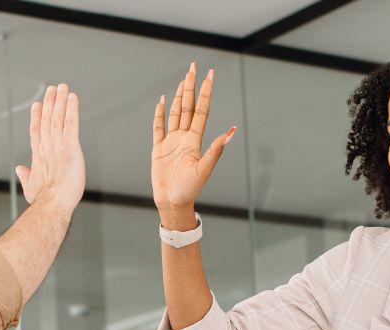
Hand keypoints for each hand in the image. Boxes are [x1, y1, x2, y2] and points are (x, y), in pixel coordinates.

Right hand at [16, 84, 85, 206]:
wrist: (53, 202)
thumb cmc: (43, 199)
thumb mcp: (30, 187)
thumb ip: (25, 176)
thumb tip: (20, 169)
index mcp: (38, 155)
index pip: (36, 131)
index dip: (36, 117)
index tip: (37, 105)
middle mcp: (47, 146)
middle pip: (47, 119)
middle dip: (50, 102)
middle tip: (52, 89)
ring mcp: (58, 144)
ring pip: (58, 117)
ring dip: (60, 101)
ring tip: (62, 87)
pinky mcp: (70, 145)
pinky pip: (71, 123)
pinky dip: (72, 109)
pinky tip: (72, 98)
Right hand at [151, 63, 235, 212]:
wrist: (173, 202)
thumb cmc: (190, 189)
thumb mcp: (204, 169)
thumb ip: (216, 149)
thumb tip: (231, 131)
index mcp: (195, 140)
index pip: (201, 109)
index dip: (205, 92)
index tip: (210, 74)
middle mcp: (184, 137)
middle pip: (188, 106)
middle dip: (191, 86)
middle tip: (194, 67)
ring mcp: (171, 142)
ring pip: (175, 113)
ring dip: (179, 96)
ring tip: (183, 80)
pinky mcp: (159, 149)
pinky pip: (158, 127)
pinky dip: (160, 114)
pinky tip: (162, 101)